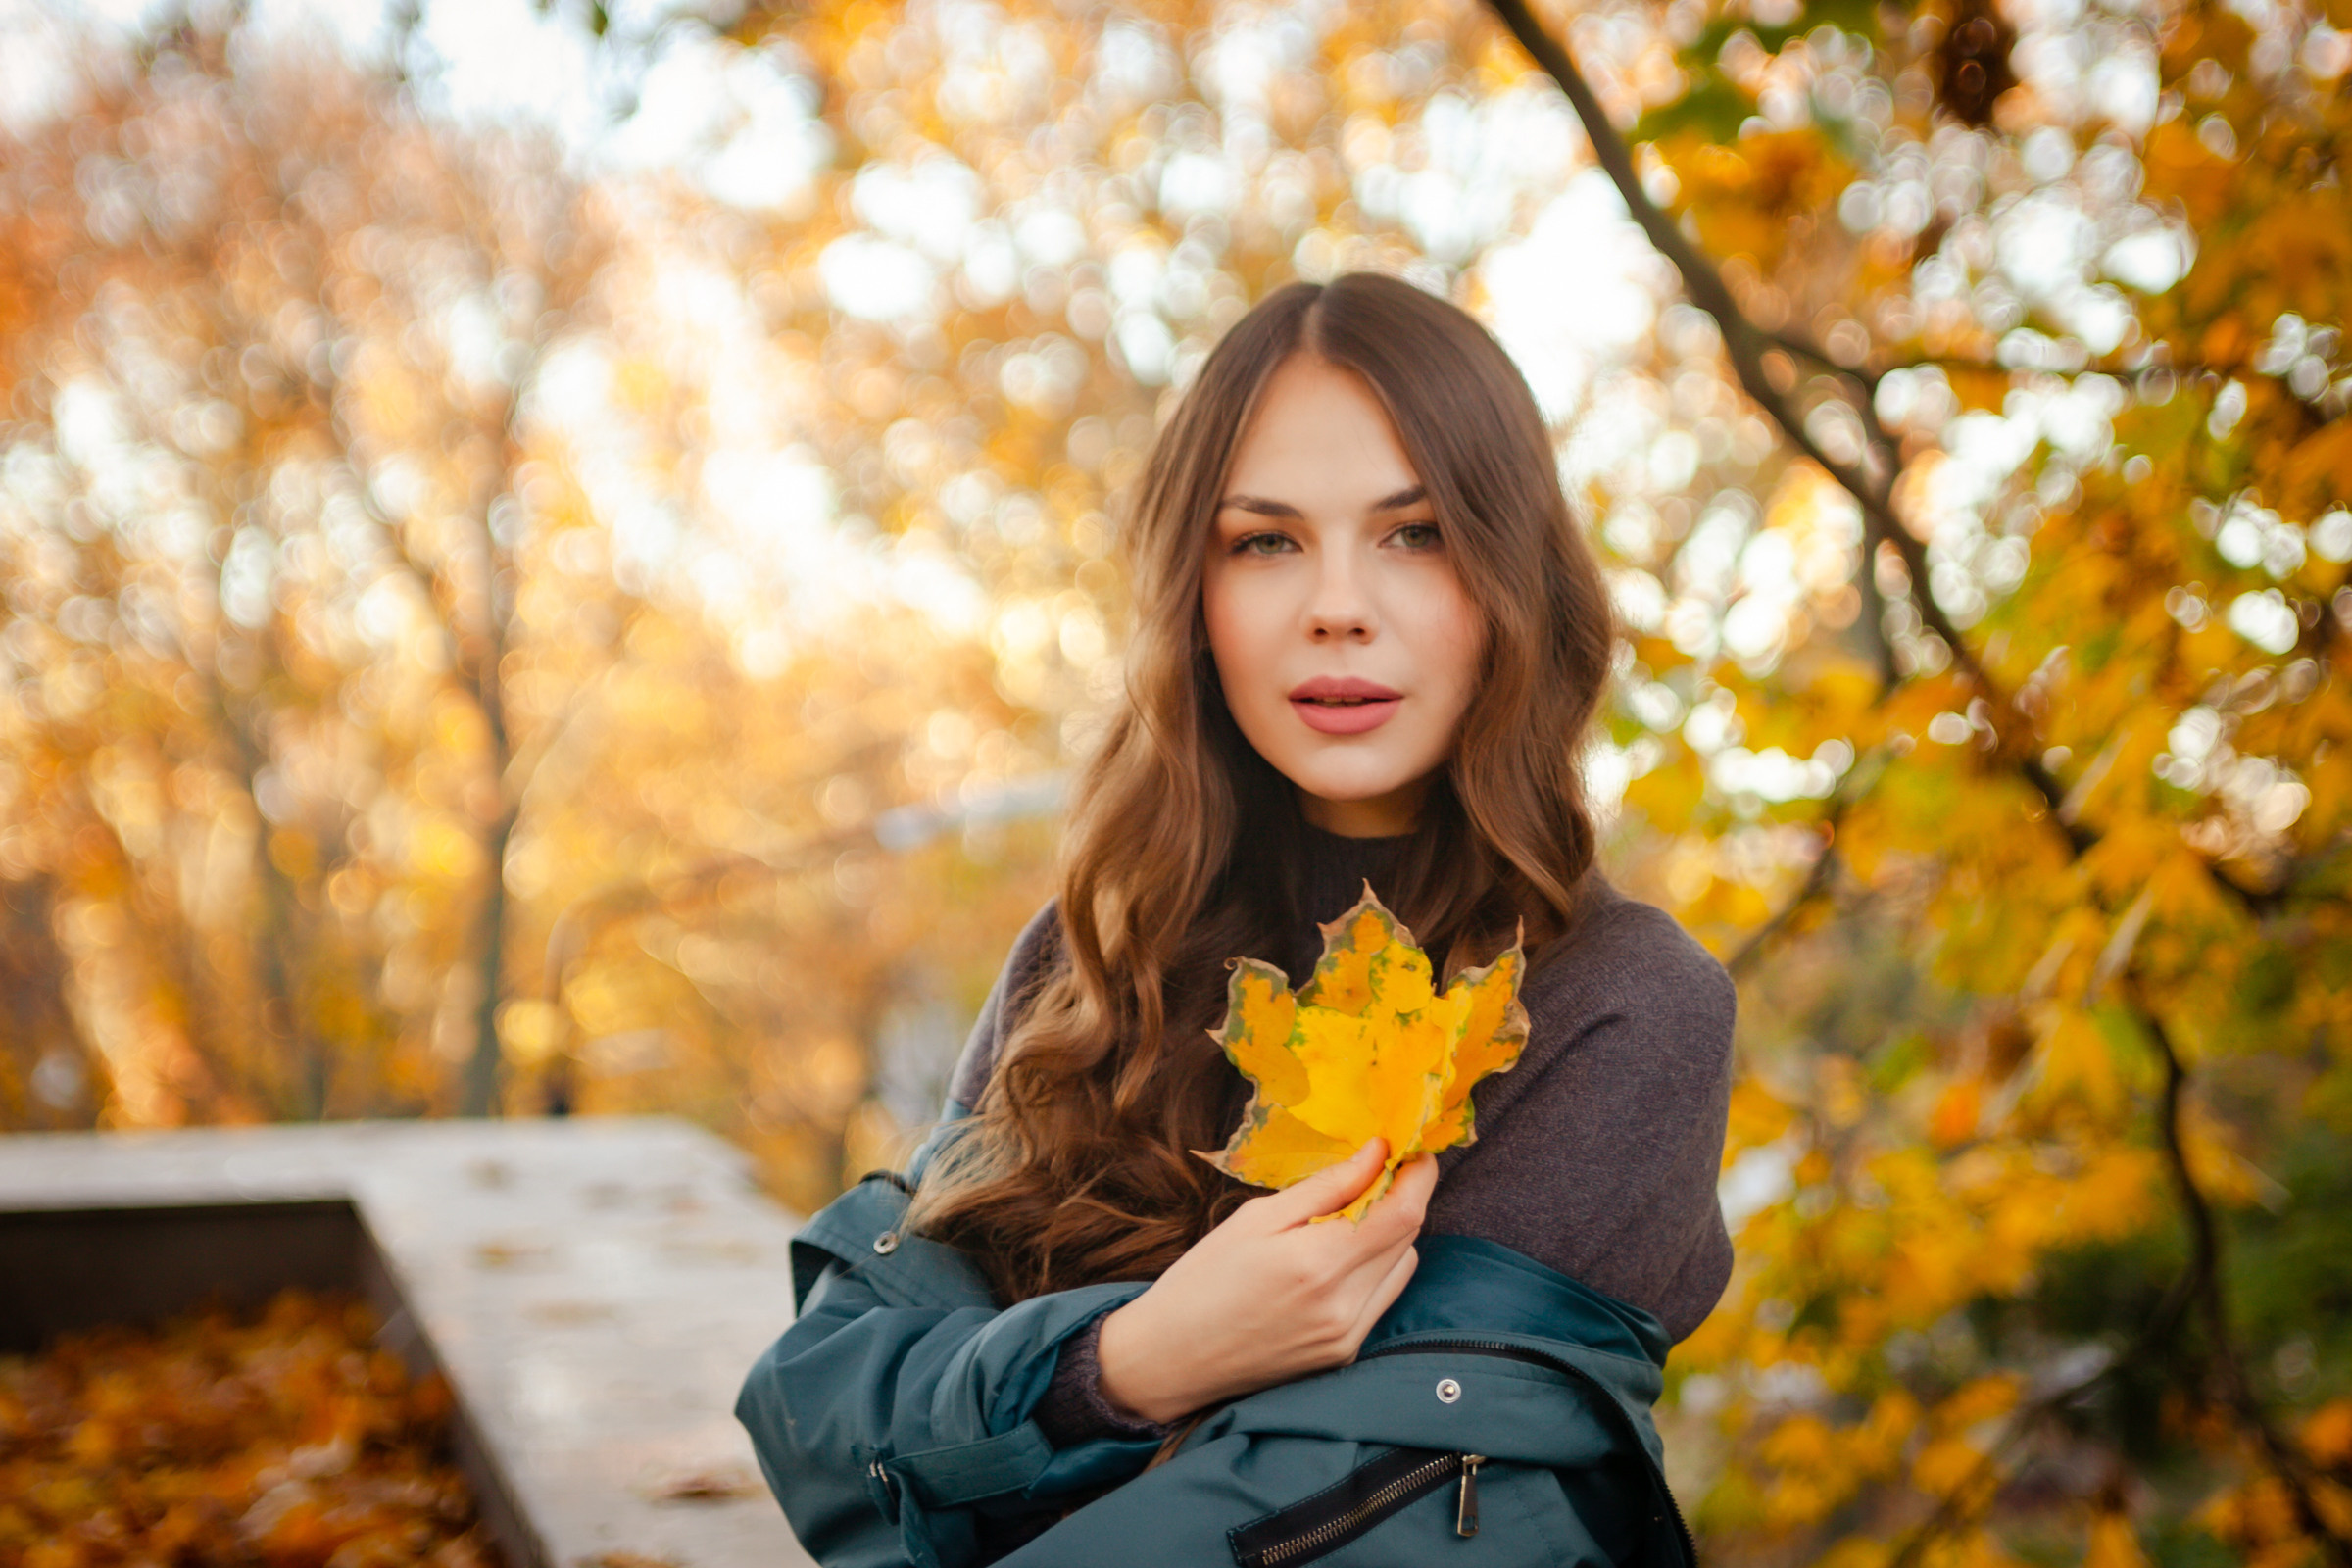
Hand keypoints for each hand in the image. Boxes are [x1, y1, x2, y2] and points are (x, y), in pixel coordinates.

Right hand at [1094, 1139, 1434, 1425]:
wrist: (1172, 1359)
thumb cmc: (1203, 1280)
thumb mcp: (1256, 1219)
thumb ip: (1325, 1187)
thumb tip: (1377, 1153)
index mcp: (1316, 1264)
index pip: (1402, 1214)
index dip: (1418, 1176)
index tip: (1412, 1150)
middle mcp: (1343, 1306)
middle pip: (1408, 1238)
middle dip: (1401, 1198)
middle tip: (1374, 1174)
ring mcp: (1348, 1336)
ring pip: (1402, 1267)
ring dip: (1388, 1235)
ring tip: (1343, 1221)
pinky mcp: (1345, 1354)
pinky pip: (1382, 1297)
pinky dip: (1372, 1269)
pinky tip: (1333, 1262)